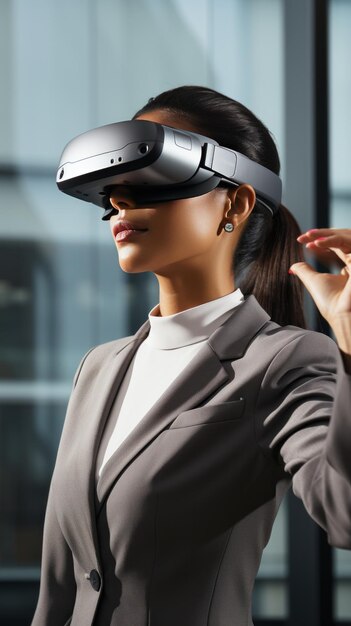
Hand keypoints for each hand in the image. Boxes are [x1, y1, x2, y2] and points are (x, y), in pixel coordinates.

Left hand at [290, 228, 350, 365]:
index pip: (337, 245)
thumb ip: (305, 271)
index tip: (303, 240)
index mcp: (349, 266)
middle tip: (306, 235)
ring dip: (327, 235)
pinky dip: (332, 241)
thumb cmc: (330, 302)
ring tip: (310, 237)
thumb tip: (292, 265)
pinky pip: (348, 243)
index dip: (321, 240)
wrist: (342, 315)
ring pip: (346, 236)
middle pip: (342, 237)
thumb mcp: (313, 281)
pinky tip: (317, 243)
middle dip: (323, 233)